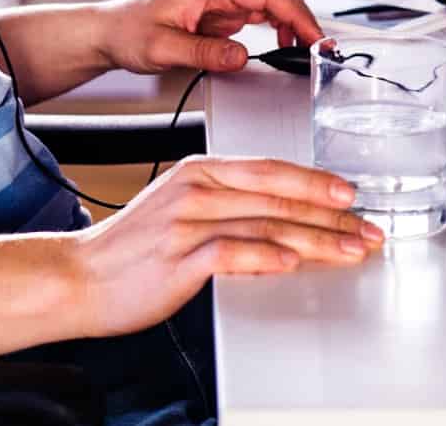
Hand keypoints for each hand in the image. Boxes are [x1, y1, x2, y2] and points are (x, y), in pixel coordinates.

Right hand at [65, 155, 382, 338]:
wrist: (79, 276)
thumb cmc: (130, 249)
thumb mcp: (179, 209)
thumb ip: (226, 207)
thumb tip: (282, 222)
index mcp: (199, 171)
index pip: (270, 170)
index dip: (316, 181)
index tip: (351, 194)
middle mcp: (195, 189)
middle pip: (277, 197)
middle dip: (331, 215)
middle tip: (367, 228)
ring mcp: (186, 223)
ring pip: (265, 224)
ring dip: (315, 240)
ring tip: (349, 250)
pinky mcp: (177, 259)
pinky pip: (231, 252)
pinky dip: (266, 257)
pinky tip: (292, 263)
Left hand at [98, 0, 323, 75]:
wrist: (110, 33)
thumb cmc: (129, 31)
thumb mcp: (163, 48)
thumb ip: (205, 52)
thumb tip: (242, 56)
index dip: (299, 17)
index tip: (314, 40)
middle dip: (304, 21)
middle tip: (320, 51)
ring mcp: (225, 0)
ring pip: (273, 6)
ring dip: (293, 26)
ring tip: (306, 53)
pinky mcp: (223, 15)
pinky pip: (261, 18)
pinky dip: (279, 31)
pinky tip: (284, 48)